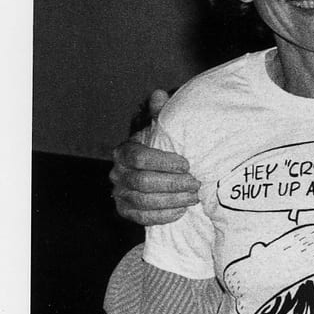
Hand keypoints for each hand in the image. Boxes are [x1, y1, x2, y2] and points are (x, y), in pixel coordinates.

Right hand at [109, 91, 200, 224]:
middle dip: (172, 184)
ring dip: (171, 200)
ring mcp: (119, 193)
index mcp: (124, 151)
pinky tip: (180, 211)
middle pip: (142, 182)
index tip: (187, 164)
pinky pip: (142, 218)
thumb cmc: (162, 146)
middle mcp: (117, 172)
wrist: (154, 169)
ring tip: (194, 197)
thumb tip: (159, 94)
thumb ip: (161, 114)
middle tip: (196, 183)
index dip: (164, 162)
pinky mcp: (126, 211)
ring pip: (143, 201)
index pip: (139, 157)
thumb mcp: (162, 128)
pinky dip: (163, 216)